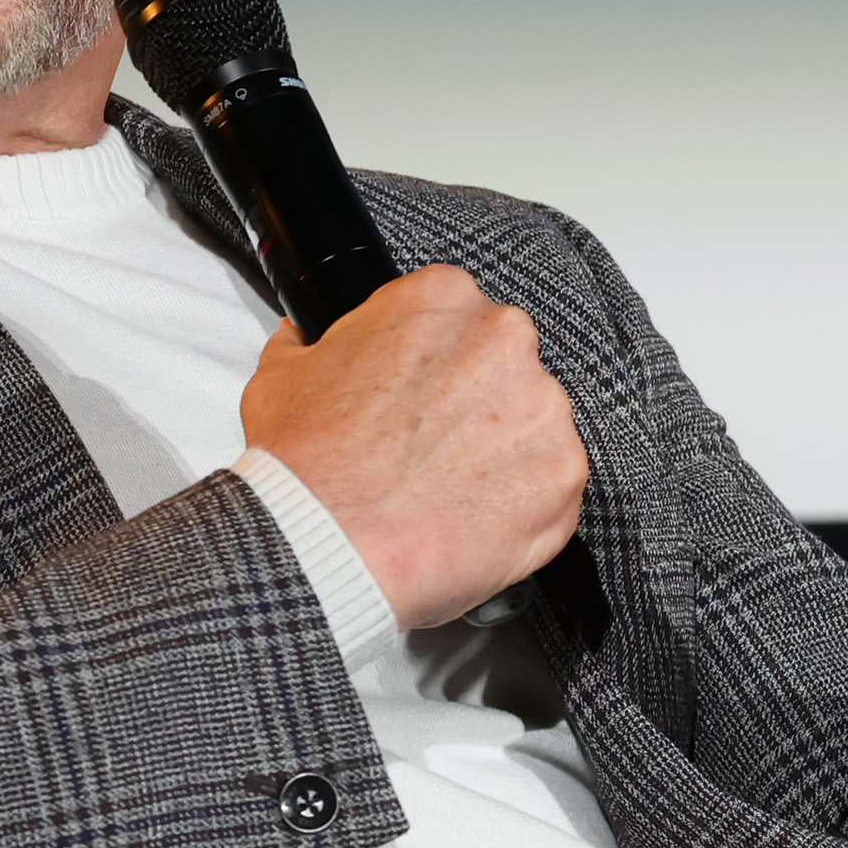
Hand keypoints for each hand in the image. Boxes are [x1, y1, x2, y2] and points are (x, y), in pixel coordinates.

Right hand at [240, 266, 585, 628]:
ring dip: (500, 455)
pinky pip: (551, 485)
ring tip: (446, 491)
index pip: (457, 319)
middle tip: (429, 450)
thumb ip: (311, 345)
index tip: (419, 399)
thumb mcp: (283, 377)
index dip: (434, 366)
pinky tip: (472, 520)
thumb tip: (304, 338)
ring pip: (531, 426)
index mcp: (443, 299)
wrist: (326, 548)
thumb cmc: (307, 466)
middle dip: (474, 407)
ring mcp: (543, 408)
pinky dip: (520, 506)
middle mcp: (503, 341)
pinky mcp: (564, 474)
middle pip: (502, 369)